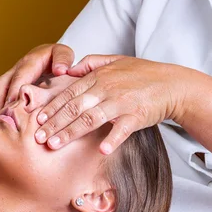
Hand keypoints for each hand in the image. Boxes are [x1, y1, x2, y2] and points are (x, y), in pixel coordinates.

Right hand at [0, 43, 74, 130]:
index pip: (20, 75)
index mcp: (30, 61)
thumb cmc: (61, 60)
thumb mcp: (64, 55)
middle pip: (1, 84)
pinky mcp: (5, 90)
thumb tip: (60, 69)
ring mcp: (9, 80)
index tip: (12, 104)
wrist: (54, 59)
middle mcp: (16, 69)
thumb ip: (63, 59)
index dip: (14, 89)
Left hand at [35, 55, 186, 153]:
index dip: (52, 107)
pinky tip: (101, 151)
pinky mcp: (136, 116)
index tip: (38, 120)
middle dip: (54, 123)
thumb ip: (91, 63)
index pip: (69, 94)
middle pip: (74, 108)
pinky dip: (113, 140)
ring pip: (91, 119)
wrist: (173, 85)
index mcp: (99, 77)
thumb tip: (69, 69)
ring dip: (71, 133)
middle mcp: (107, 89)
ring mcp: (121, 103)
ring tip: (55, 145)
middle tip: (38, 138)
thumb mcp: (115, 61)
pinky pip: (122, 129)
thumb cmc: (143, 75)